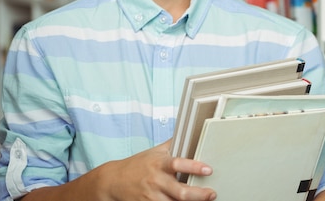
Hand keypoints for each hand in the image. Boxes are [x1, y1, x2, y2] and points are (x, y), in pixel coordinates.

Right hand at [22, 139, 215, 200]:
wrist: (112, 181)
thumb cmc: (137, 165)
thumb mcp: (153, 151)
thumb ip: (171, 144)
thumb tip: (187, 131)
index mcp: (159, 163)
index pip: (178, 163)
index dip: (194, 166)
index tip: (208, 169)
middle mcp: (156, 180)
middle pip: (179, 191)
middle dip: (198, 194)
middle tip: (212, 194)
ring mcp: (151, 196)